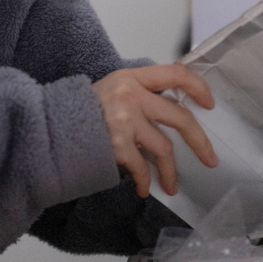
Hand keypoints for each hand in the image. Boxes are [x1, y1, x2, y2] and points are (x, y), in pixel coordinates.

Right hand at [93, 63, 217, 197]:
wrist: (52, 126)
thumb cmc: (85, 110)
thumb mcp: (113, 88)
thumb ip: (140, 93)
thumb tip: (172, 110)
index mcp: (132, 77)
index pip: (175, 73)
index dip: (197, 86)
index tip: (209, 103)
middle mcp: (131, 95)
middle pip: (179, 117)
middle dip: (199, 142)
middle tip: (210, 159)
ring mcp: (125, 119)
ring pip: (164, 148)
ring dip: (170, 172)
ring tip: (171, 186)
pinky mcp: (117, 143)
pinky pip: (142, 166)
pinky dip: (145, 181)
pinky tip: (144, 188)